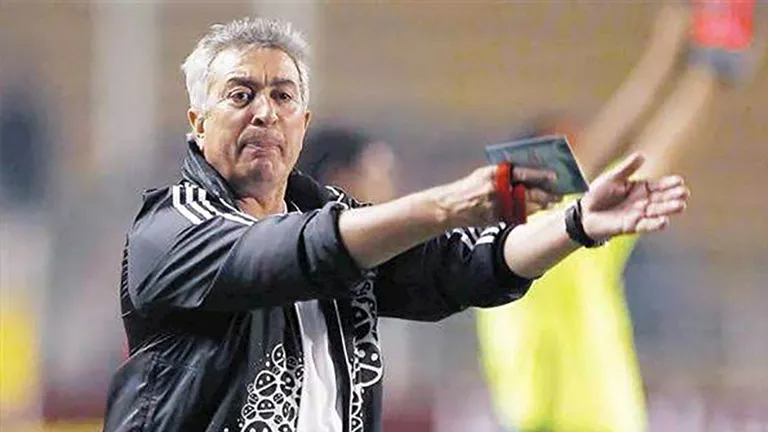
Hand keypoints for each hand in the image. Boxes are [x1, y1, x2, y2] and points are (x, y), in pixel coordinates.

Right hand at [436, 165, 560, 227]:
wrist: (449, 207)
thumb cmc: (467, 188)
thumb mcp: (483, 174)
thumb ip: (502, 174)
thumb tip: (526, 174)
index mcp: (494, 175)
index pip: (522, 173)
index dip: (540, 175)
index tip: (555, 176)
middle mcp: (497, 190)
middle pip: (528, 193)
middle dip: (546, 195)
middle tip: (559, 195)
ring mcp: (497, 206)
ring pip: (525, 207)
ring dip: (540, 206)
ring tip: (550, 203)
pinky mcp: (496, 219)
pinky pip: (516, 216)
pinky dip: (526, 213)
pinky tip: (534, 211)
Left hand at [580, 153, 688, 241]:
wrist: (585, 213)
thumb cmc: (599, 194)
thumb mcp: (612, 178)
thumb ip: (627, 169)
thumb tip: (641, 155)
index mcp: (640, 188)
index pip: (658, 185)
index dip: (668, 183)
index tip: (680, 181)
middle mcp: (643, 202)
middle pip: (661, 198)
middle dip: (673, 196)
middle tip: (684, 193)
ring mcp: (638, 214)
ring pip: (656, 211)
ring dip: (668, 209)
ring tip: (680, 206)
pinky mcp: (631, 226)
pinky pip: (645, 225)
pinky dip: (654, 224)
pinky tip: (665, 221)